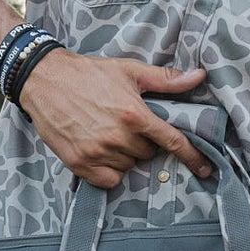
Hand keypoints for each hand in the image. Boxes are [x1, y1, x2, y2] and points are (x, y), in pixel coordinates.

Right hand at [18, 51, 214, 189]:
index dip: (193, 156)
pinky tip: (101, 150)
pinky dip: (110, 171)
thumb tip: (199, 77)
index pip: (173, 142)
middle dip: (145, 143)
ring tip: (110, 132)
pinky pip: (109, 180)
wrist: (43, 79)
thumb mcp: (129, 71)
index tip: (206, 168)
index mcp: (134, 114)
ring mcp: (97, 153)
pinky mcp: (79, 164)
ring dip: (126, 155)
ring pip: (129, 167)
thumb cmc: (89, 73)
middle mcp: (118, 137)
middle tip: (129, 125)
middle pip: (148, 154)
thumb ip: (166, 80)